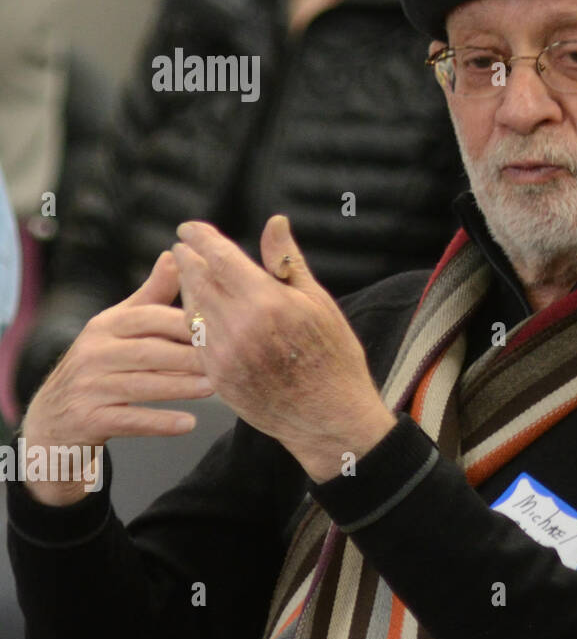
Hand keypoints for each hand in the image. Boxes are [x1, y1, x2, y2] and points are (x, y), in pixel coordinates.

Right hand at [21, 251, 212, 505]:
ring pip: (142, 386)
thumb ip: (150, 295)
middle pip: (148, 352)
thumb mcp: (119, 326)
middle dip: (188, 356)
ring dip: (181, 387)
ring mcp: (88, 387)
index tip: (218, 326)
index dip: (182, 322)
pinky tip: (189, 423)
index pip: (147, 318)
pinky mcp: (88, 419)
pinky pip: (129, 421)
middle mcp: (93, 353)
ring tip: (214, 387)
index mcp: (105, 326)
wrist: (52, 416)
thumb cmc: (100, 363)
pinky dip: (160, 423)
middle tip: (226, 360)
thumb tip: (175, 254)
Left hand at [171, 215, 395, 480]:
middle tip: (181, 247)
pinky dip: (192, 320)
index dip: (201, 239)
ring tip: (187, 274)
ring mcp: (224, 354)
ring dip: (186, 288)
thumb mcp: (318, 301)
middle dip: (187, 260)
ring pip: (191, 310)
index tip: (189, 228)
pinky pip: (195, 340)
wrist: (330, 415)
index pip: (220, 258)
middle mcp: (238, 326)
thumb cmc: (333, 356)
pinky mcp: (217, 377)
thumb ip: (288, 262)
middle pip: (198, 281)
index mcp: (266, 302)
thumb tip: (274, 223)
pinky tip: (196, 311)